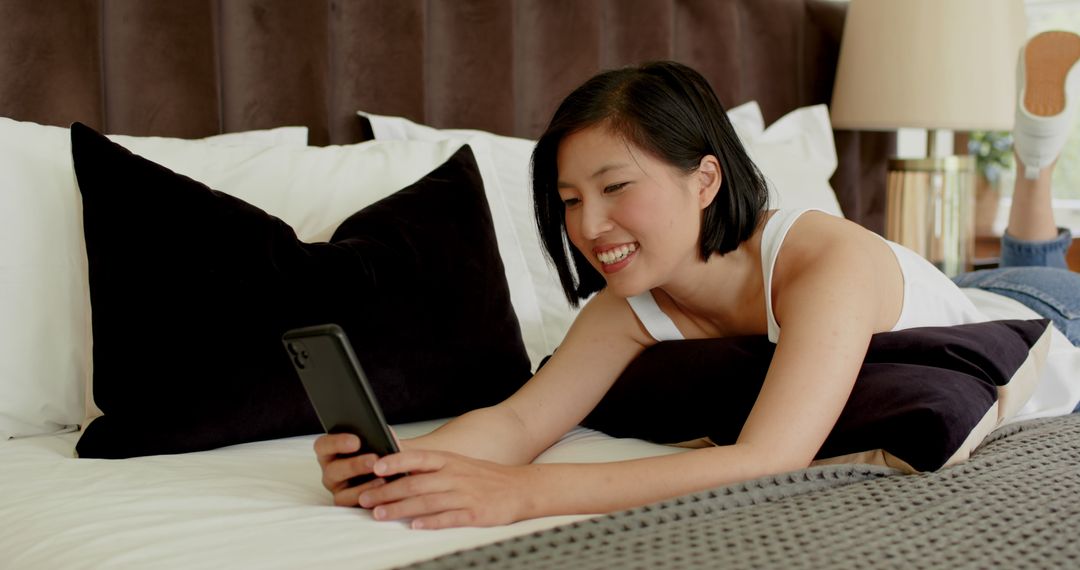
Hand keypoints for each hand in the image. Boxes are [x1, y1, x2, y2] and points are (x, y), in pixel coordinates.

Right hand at [313, 433, 389, 506]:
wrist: (396, 470)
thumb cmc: (383, 451)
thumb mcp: (380, 439)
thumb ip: (375, 435)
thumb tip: (378, 435)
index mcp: (331, 451)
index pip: (323, 445)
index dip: (337, 443)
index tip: (356, 441)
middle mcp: (330, 471)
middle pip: (333, 470)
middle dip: (354, 466)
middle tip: (374, 460)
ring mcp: (337, 490)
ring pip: (341, 492)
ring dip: (363, 487)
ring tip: (382, 480)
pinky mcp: (348, 505)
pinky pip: (353, 507)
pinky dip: (368, 499)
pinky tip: (382, 493)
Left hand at [357, 450, 536, 528]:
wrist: (521, 488)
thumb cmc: (485, 477)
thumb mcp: (458, 463)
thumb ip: (431, 467)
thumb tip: (397, 470)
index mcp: (449, 461)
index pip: (417, 458)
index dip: (395, 461)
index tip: (374, 467)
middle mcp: (454, 476)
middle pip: (415, 482)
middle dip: (386, 491)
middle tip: (365, 498)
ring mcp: (465, 495)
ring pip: (426, 501)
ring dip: (400, 508)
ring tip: (379, 514)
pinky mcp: (475, 513)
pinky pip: (449, 518)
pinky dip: (431, 522)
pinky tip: (415, 526)